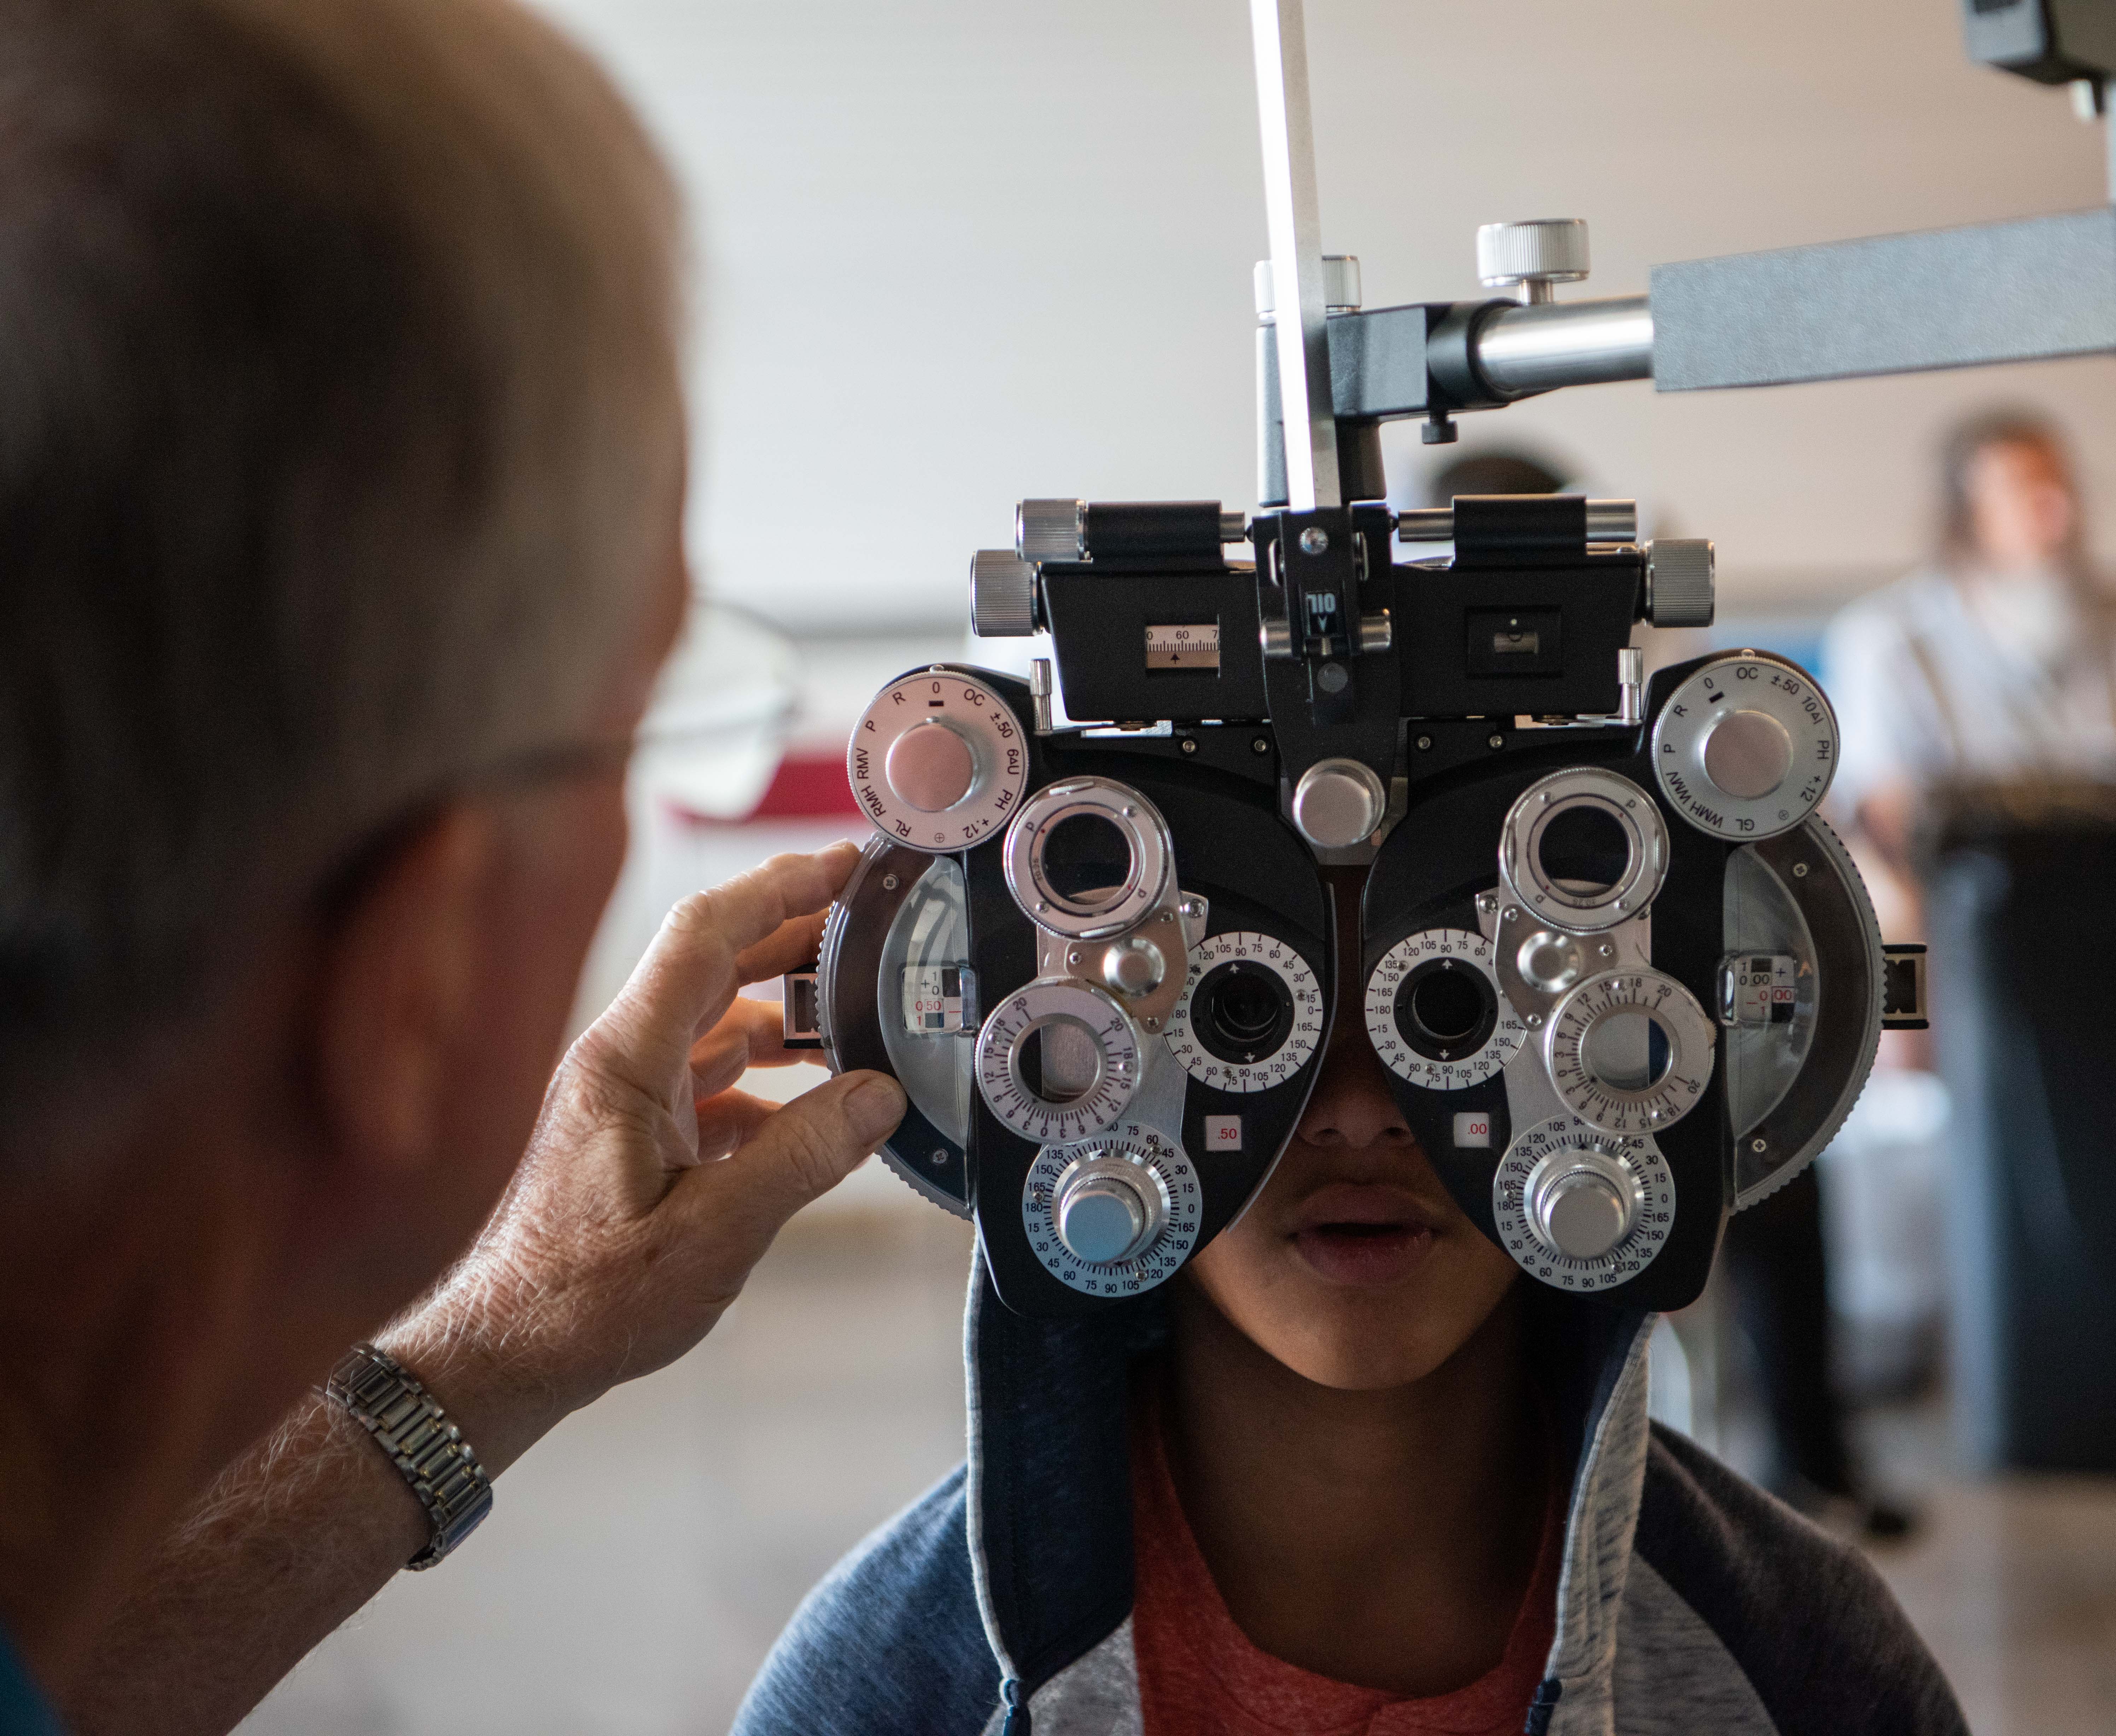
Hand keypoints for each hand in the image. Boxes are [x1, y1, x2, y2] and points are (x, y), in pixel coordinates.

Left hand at [382, 842, 904, 1470]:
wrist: (509, 1354)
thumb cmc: (586, 1300)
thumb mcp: (711, 1236)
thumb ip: (799, 1160)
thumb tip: (878, 1096)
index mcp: (626, 1061)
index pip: (704, 936)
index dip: (776, 887)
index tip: (842, 865)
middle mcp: (623, 1063)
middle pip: (718, 967)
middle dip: (797, 935)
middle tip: (875, 920)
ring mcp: (629, 1099)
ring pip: (719, 1025)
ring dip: (790, 1011)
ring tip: (863, 1008)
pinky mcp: (639, 1138)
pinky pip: (714, 1083)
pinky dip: (771, 1082)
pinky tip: (819, 1109)